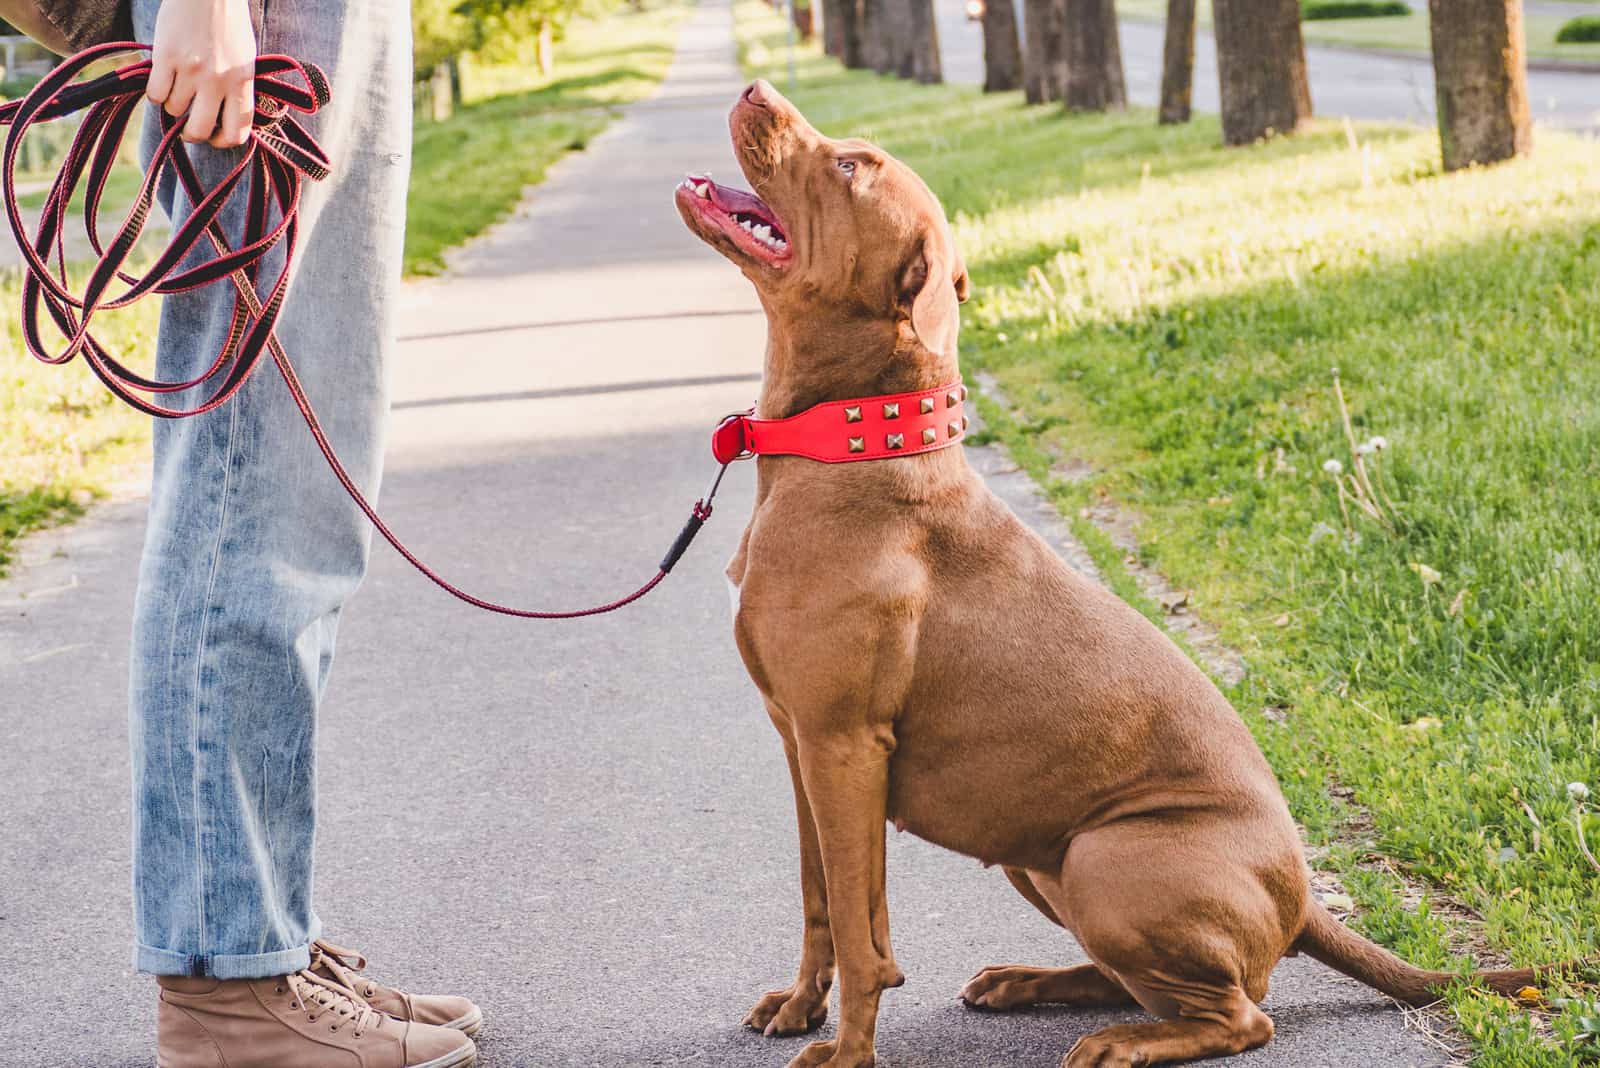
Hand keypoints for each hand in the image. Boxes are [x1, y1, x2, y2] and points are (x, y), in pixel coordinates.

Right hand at [146, 0, 256, 148]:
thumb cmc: (228, 24)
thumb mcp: (245, 60)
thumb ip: (237, 89)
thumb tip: (227, 120)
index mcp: (242, 83)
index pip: (237, 132)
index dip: (222, 142)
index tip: (213, 137)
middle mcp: (218, 81)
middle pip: (200, 130)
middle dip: (191, 135)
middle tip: (186, 128)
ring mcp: (192, 70)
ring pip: (174, 111)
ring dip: (173, 106)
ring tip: (176, 90)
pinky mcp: (166, 57)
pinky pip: (155, 94)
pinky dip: (156, 94)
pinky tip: (161, 82)